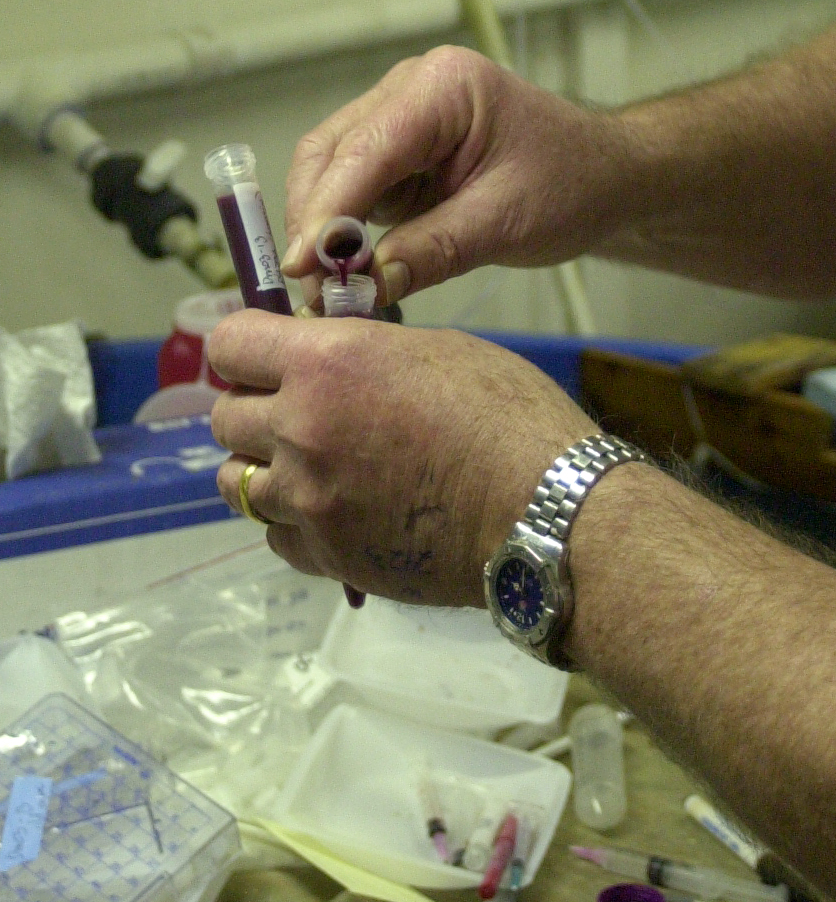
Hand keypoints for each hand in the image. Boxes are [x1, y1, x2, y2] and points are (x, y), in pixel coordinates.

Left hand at [209, 310, 592, 604]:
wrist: (544, 512)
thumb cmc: (507, 413)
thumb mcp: (435, 349)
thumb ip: (365, 354)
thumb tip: (332, 364)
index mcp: (327, 363)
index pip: (231, 344)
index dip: (245, 346)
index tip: (266, 354)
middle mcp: (300, 429)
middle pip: (225, 417)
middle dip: (253, 406)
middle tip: (296, 408)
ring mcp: (308, 501)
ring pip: (236, 482)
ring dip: (263, 467)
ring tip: (308, 463)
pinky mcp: (325, 557)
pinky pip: (275, 535)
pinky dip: (292, 520)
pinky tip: (333, 508)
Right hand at [280, 45, 626, 305]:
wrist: (607, 175)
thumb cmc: (572, 185)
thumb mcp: (504, 223)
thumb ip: (431, 252)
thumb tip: (361, 287)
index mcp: (444, 87)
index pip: (364, 149)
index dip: (326, 212)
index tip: (302, 269)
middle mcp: (411, 87)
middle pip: (330, 153)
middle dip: (315, 224)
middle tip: (315, 292)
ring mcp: (401, 113)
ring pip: (331, 169)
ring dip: (322, 228)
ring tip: (330, 290)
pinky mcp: (400, 145)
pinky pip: (353, 183)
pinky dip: (344, 226)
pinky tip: (349, 270)